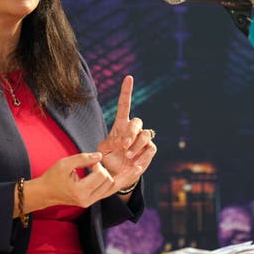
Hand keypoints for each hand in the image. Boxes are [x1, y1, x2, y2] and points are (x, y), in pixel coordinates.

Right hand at [31, 152, 118, 208]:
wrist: (44, 192)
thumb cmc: (52, 177)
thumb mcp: (65, 163)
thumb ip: (83, 158)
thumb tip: (99, 156)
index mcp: (80, 191)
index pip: (101, 175)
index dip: (97, 164)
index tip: (88, 162)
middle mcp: (86, 200)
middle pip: (108, 181)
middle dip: (102, 170)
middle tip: (91, 166)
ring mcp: (89, 203)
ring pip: (110, 187)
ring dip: (104, 176)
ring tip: (92, 171)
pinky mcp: (89, 202)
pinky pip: (105, 192)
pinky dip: (103, 182)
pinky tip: (94, 176)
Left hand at [97, 75, 156, 190]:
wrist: (117, 176)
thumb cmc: (108, 160)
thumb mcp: (102, 152)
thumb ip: (107, 146)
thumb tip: (118, 142)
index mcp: (121, 125)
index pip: (124, 105)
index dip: (126, 91)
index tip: (128, 78)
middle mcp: (133, 129)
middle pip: (137, 122)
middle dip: (131, 133)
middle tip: (123, 145)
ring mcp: (143, 139)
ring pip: (145, 135)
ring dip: (136, 145)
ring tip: (127, 156)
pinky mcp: (149, 150)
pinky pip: (150, 148)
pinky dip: (142, 156)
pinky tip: (135, 163)